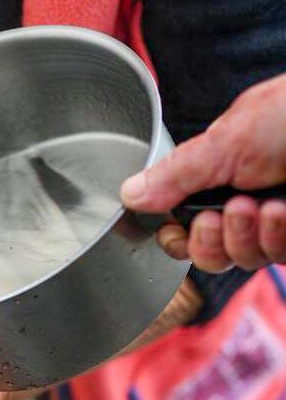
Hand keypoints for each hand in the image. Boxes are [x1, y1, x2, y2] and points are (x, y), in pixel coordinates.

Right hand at [121, 73, 285, 271]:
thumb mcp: (225, 140)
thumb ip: (176, 173)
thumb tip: (128, 193)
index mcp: (223, 177)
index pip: (185, 227)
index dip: (177, 238)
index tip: (176, 229)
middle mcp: (248, 201)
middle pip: (210, 255)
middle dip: (209, 242)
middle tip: (218, 217)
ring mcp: (278, 221)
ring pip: (242, 260)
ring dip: (243, 237)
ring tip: (254, 205)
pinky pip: (276, 256)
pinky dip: (274, 236)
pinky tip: (280, 210)